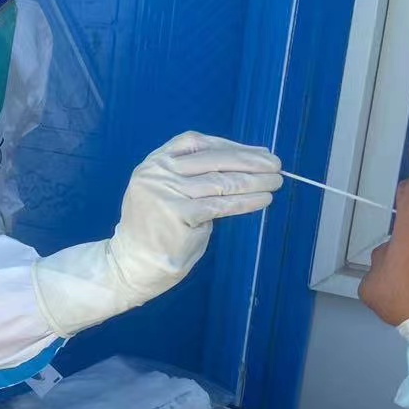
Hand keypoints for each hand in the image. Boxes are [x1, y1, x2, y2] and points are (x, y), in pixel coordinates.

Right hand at [110, 132, 281, 298]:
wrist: (132, 265)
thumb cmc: (157, 231)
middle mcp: (157, 172)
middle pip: (212, 159)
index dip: (230, 146)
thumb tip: (243, 166)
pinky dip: (246, 202)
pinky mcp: (178, 213)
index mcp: (154, 162)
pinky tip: (262, 200)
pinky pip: (221, 205)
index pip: (195, 143)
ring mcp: (165, 192)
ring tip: (275, 182)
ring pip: (220, 182)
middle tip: (276, 165)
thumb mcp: (169, 194)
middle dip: (249, 161)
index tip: (256, 151)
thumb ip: (194, 179)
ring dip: (254, 181)